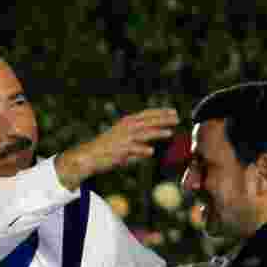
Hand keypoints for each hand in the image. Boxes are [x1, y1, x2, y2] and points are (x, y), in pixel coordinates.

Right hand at [55, 108, 178, 189]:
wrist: (90, 155)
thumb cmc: (107, 149)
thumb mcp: (123, 140)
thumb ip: (138, 142)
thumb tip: (152, 149)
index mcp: (127, 122)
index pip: (147, 114)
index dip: (160, 112)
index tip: (173, 111)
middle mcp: (126, 127)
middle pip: (148, 121)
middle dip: (163, 119)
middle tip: (177, 118)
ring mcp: (123, 138)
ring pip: (143, 133)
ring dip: (157, 133)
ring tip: (170, 133)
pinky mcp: (120, 150)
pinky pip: (133, 150)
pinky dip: (142, 150)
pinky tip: (151, 151)